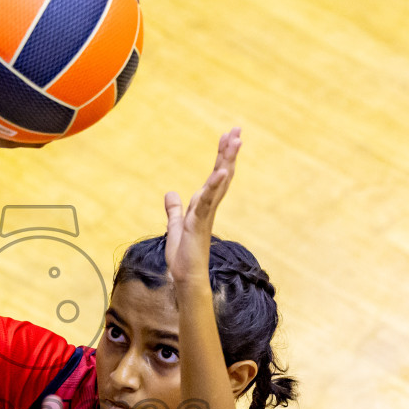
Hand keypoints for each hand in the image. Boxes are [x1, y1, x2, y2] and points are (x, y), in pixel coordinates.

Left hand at [164, 127, 241, 285]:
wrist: (185, 278)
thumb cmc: (183, 256)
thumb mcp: (174, 227)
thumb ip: (174, 210)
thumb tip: (171, 194)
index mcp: (202, 205)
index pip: (215, 176)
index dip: (221, 156)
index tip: (228, 136)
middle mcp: (208, 207)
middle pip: (221, 173)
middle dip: (229, 152)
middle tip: (237, 130)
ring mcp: (205, 214)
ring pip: (219, 182)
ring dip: (226, 161)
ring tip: (235, 141)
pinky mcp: (199, 223)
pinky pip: (207, 201)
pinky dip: (214, 185)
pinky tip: (221, 171)